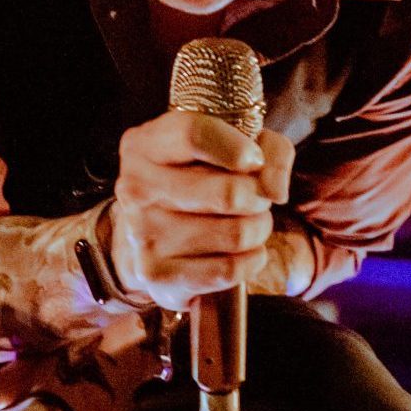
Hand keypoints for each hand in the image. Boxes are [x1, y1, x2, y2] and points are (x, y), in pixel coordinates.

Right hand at [108, 111, 294, 311]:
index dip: (238, 148)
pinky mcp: (157, 275)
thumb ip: (269, 150)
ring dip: (258, 228)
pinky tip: (242, 250)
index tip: (255, 160)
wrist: (160, 233)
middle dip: (259, 197)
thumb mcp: (235, 146)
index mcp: (144, 145)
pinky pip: (229, 270)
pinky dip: (251, 259)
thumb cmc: (203, 178)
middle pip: (228, 193)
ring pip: (236, 234)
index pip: (194, 135)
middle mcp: (135, 188)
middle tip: (256, 196)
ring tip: (248, 221)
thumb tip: (275, 189)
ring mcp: (143, 235)